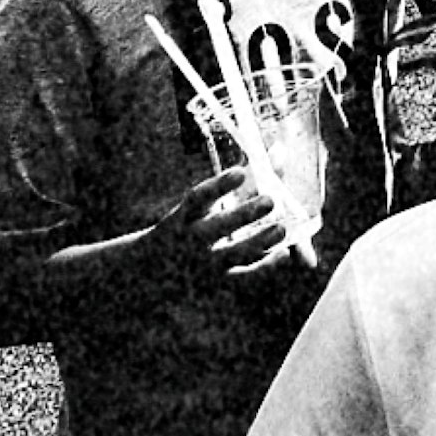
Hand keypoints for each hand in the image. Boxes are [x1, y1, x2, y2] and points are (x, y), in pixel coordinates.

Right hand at [149, 165, 295, 286]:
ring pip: (231, 255)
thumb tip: (280, 151)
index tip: (240, 172)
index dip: (218, 186)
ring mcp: (203, 264)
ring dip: (258, 242)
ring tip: (281, 229)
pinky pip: (242, 279)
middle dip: (243, 215)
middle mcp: (191, 240)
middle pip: (216, 228)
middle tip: (270, 201)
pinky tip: (283, 254)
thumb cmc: (186, 227)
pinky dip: (263, 268)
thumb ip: (238, 181)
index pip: (198, 198)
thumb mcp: (199, 205)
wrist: (152, 272)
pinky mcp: (216, 284)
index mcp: (184, 216)